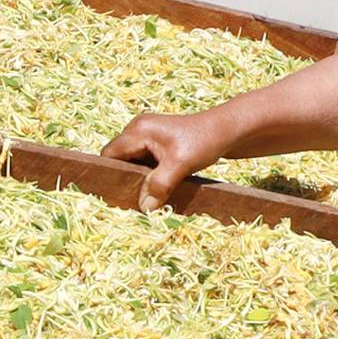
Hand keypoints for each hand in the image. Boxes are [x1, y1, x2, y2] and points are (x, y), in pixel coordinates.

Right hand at [103, 107, 234, 204]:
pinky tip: (154, 189)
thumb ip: (159, 186)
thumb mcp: (180, 165)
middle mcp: (138, 129)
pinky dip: (147, 175)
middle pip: (119, 158)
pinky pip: (143, 162)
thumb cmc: (204, 142)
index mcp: (138, 130)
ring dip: (137, 179)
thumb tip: (144, 209)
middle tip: (131, 199)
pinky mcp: (156, 143)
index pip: (109, 154)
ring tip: (144, 196)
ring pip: (131, 162)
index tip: (115, 195)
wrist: (227, 131)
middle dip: (125, 179)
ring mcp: (147, 135)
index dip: (110, 174)